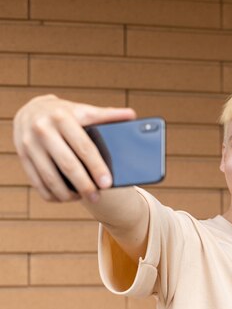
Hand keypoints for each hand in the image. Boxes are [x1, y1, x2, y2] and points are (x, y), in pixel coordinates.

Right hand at [13, 94, 135, 202]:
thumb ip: (106, 116)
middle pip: (67, 165)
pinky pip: (38, 184)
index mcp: (62, 117)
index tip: (107, 183)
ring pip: (50, 178)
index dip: (96, 166)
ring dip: (68, 194)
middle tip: (97, 197)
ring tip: (84, 198)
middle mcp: (43, 130)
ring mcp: (29, 145)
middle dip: (84, 185)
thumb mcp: (83, 111)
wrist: (31, 111)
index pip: (83, 146)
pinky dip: (53, 195)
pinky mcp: (22, 158)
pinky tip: (66, 197)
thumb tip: (131, 116)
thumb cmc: (64, 114)